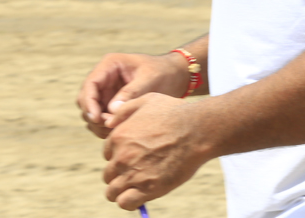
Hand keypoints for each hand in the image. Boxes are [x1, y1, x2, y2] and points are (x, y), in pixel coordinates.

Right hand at [77, 52, 188, 138]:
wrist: (176, 76)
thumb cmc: (163, 72)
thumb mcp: (149, 79)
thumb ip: (131, 92)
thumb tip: (112, 110)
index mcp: (110, 65)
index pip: (90, 84)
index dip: (89, 102)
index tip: (97, 119)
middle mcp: (104, 78)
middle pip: (85, 99)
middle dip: (93, 115)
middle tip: (109, 127)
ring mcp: (106, 91)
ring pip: (91, 111)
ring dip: (98, 124)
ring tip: (115, 131)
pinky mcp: (111, 103)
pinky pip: (101, 118)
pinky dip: (105, 127)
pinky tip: (117, 132)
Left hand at [102, 94, 209, 210]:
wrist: (197, 129)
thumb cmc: (175, 112)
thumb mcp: (146, 100)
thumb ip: (124, 110)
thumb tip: (108, 122)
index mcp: (119, 137)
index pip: (107, 154)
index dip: (119, 156)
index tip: (132, 158)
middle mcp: (122, 157)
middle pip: (109, 174)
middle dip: (119, 175)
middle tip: (135, 173)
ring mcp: (134, 174)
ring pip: (113, 192)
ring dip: (120, 192)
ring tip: (133, 189)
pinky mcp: (148, 189)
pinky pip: (126, 203)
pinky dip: (129, 202)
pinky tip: (139, 197)